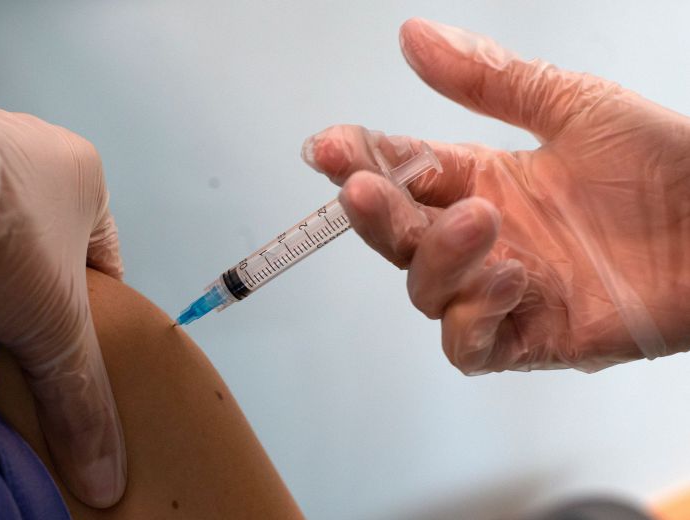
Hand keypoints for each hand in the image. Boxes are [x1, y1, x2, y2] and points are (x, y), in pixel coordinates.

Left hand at [0, 44, 124, 505]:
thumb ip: (81, 390)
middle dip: (33, 296)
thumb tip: (107, 476)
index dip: (92, 313)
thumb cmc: (1, 234)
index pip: (104, 261)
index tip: (66, 351)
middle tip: (17, 342)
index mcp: (87, 175)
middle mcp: (37, 151)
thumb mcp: (53, 323)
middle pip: (45, 249)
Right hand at [302, 18, 689, 373]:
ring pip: (427, 291)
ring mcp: (504, 289)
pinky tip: (509, 278)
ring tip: (482, 223)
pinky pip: (471, 345)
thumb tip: (414, 36)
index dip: (360, 159)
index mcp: (484, 178)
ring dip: (436, 260)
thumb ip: (488, 79)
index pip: (402, 171)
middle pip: (399, 234)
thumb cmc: (668, 162)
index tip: (329, 146)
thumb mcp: (574, 106)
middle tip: (362, 188)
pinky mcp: (533, 338)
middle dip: (373, 213)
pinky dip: (472, 318)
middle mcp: (483, 237)